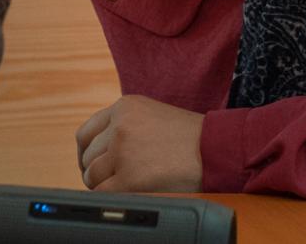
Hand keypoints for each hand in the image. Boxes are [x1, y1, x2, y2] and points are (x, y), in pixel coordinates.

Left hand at [75, 95, 204, 192]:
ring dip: (103, 185)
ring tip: (124, 188)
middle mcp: (119, 126)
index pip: (87, 133)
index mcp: (124, 107)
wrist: (218, 150)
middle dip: (96, 171)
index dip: (86, 153)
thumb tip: (100, 151)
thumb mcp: (155, 116)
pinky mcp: (129, 177)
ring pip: (92, 175)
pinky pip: (104, 193)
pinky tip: (126, 195)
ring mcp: (122, 151)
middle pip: (87, 155)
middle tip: (110, 181)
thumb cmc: (193, 139)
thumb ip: (127, 126)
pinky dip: (111, 197)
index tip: (92, 165)